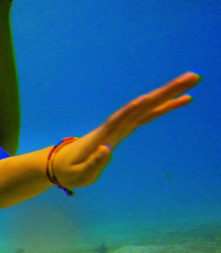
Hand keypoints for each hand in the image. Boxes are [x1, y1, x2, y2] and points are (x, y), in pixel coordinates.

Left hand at [51, 72, 199, 188]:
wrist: (62, 164)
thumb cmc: (70, 171)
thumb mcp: (79, 174)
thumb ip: (93, 164)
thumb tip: (106, 149)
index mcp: (102, 136)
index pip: (119, 120)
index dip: (130, 111)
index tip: (145, 99)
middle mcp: (114, 126)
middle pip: (140, 107)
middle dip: (162, 94)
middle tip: (189, 78)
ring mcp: (122, 125)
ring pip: (147, 107)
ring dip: (169, 94)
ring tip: (192, 81)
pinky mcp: (127, 128)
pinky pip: (149, 115)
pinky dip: (165, 106)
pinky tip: (184, 99)